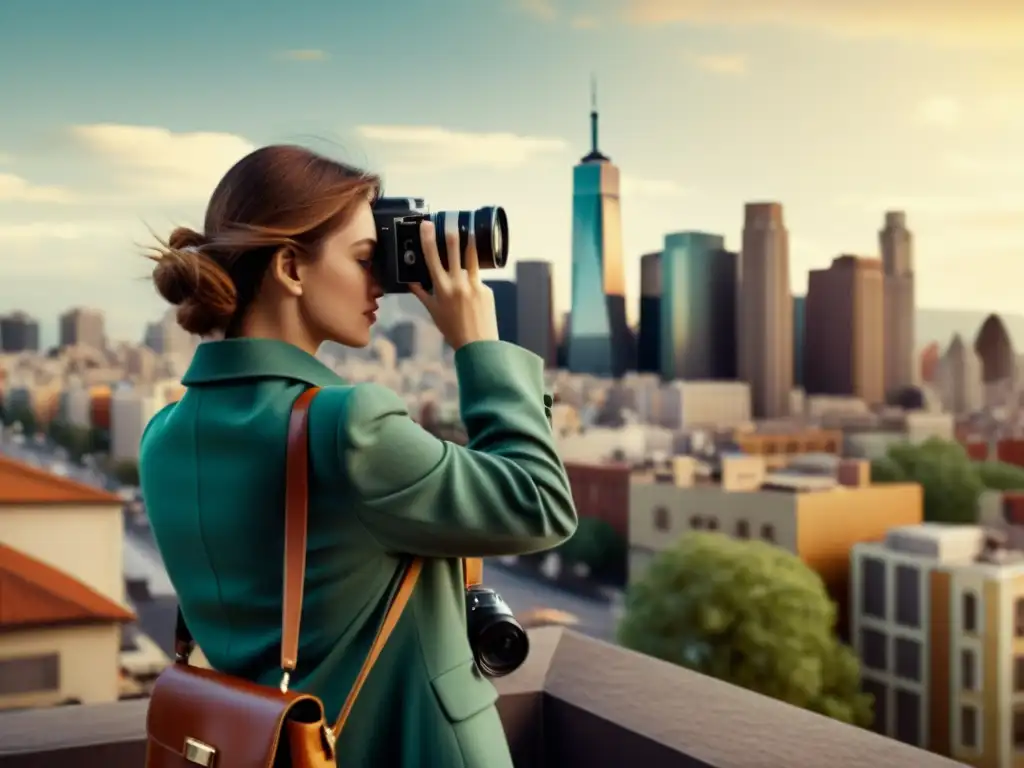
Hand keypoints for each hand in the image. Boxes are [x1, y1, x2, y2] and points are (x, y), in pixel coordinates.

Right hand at [410, 220, 499, 350]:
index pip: (432, 259)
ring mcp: (474, 286)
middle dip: (451, 236)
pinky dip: (474, 281)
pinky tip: (474, 293)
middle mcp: (458, 284)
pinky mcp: (487, 290)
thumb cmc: (453, 330)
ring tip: (471, 232)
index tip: (426, 226)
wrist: (478, 345)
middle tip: (451, 223)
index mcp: (442, 289)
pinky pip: (478, 280)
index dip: (428, 240)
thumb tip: (412, 284)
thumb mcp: (434, 312)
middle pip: (454, 253)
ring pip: (471, 259)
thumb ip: (423, 295)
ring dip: (470, 244)